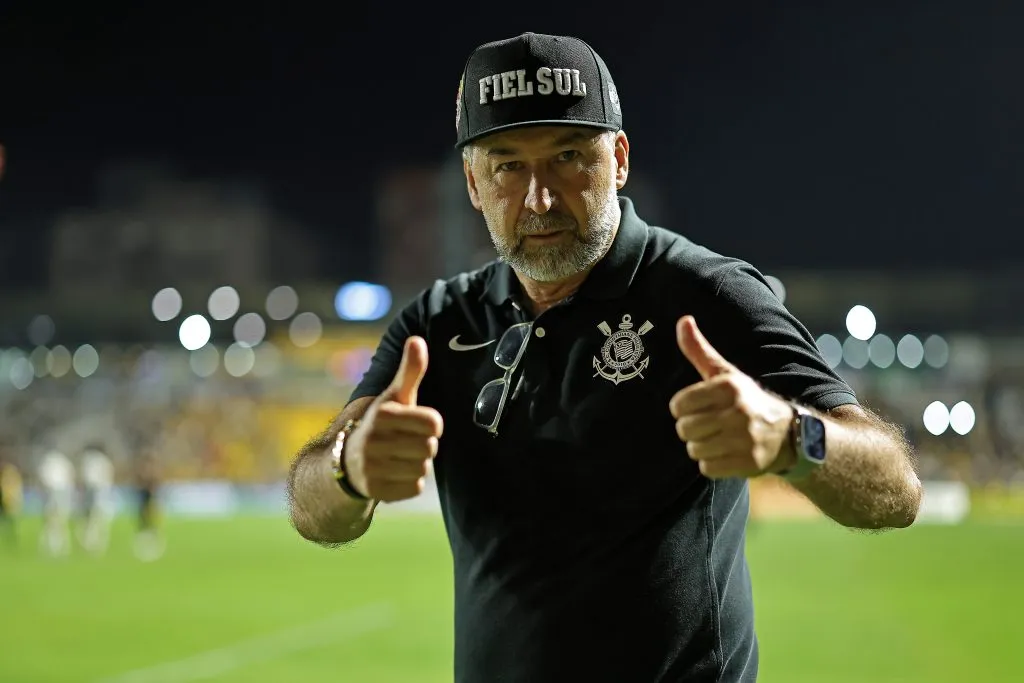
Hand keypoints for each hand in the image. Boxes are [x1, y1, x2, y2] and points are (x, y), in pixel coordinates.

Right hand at [343, 336, 444, 500]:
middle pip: (431, 448)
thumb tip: (417, 339)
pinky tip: (394, 473)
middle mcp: (373, 440)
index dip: (430, 424)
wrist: (349, 460)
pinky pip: (414, 488)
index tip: (416, 423)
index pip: (434, 423)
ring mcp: (372, 468)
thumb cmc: (383, 423)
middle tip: (405, 441)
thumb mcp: (395, 396)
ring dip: (417, 464)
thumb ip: (410, 370)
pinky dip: (409, 482)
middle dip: (424, 445)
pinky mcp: (375, 491)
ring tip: (398, 456)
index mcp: (382, 414)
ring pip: (423, 469)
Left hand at [668, 316, 795, 478]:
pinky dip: (712, 464)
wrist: (789, 434)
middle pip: (684, 429)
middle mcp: (738, 411)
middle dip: (692, 429)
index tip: (698, 407)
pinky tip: (727, 454)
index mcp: (729, 387)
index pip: (678, 405)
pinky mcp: (748, 463)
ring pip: (694, 450)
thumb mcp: (725, 373)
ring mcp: (745, 439)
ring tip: (720, 439)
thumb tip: (683, 320)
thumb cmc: (747, 400)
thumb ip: (699, 349)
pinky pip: (707, 469)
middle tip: (710, 425)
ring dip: (702, 447)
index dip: (683, 409)